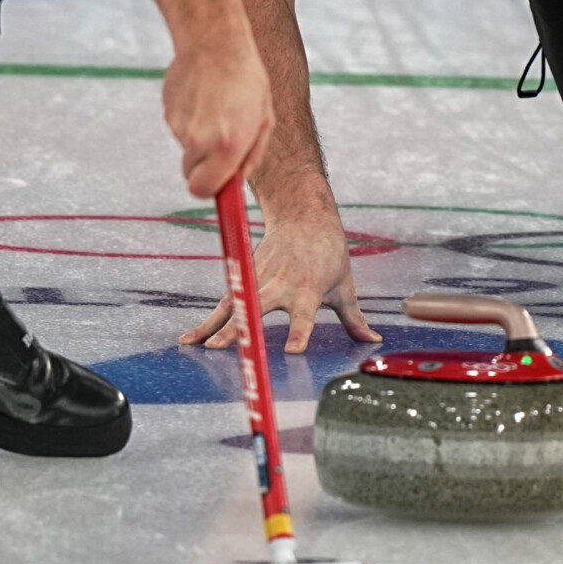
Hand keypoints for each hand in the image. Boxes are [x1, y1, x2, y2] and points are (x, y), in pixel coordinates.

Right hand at [162, 30, 274, 198]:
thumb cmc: (248, 81)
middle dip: (204, 168)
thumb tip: (234, 182)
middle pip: (191, 176)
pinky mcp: (168, 112)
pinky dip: (190, 120)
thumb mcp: (264, 121)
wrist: (215, 42)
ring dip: (200, 140)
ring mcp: (180, 126)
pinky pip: (180, 129)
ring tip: (216, 110)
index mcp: (228, 145)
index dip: (210, 190)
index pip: (204, 191)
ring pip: (187, 150)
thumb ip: (250, 158)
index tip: (217, 187)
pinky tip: (204, 98)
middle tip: (221, 146)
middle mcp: (200, 140)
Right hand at [179, 202, 380, 352]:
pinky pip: (224, 301)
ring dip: (212, 325)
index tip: (292, 350)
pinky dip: (207, 319)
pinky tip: (190, 338)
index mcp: (308, 290)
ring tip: (194, 346)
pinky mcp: (245, 275)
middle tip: (220, 347)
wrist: (304, 213)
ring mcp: (259, 278)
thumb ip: (355, 318)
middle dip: (238, 327)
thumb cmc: (329, 251)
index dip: (298, 333)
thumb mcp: (345, 284)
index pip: (304, 316)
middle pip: (256, 308)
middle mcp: (280, 284)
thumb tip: (373, 341)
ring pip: (233, 304)